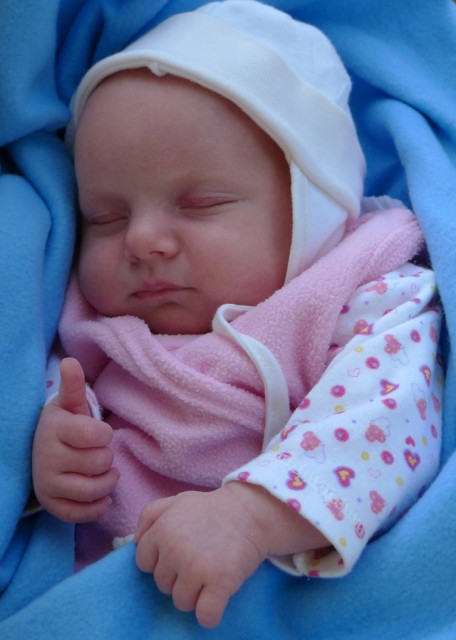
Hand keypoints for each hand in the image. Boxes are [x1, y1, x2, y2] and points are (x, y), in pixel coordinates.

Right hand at [32, 357, 118, 521]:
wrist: (43, 450)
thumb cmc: (65, 425)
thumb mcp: (69, 404)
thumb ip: (73, 385)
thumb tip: (70, 361)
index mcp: (54, 429)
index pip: (96, 435)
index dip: (104, 434)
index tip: (98, 433)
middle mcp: (46, 458)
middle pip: (99, 462)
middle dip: (107, 457)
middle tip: (101, 453)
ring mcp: (47, 483)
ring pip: (93, 489)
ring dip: (108, 481)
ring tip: (107, 472)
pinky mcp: (51, 505)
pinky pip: (82, 514)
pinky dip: (98, 507)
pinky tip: (102, 495)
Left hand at [134, 486, 267, 628]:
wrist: (250, 512)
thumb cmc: (210, 509)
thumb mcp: (176, 501)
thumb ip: (149, 516)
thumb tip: (134, 543)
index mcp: (161, 530)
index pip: (143, 564)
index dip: (161, 560)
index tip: (179, 553)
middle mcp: (174, 549)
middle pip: (162, 585)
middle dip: (178, 577)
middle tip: (199, 559)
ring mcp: (196, 568)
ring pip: (181, 603)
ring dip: (195, 595)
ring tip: (210, 573)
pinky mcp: (219, 583)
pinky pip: (205, 617)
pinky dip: (210, 614)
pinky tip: (217, 597)